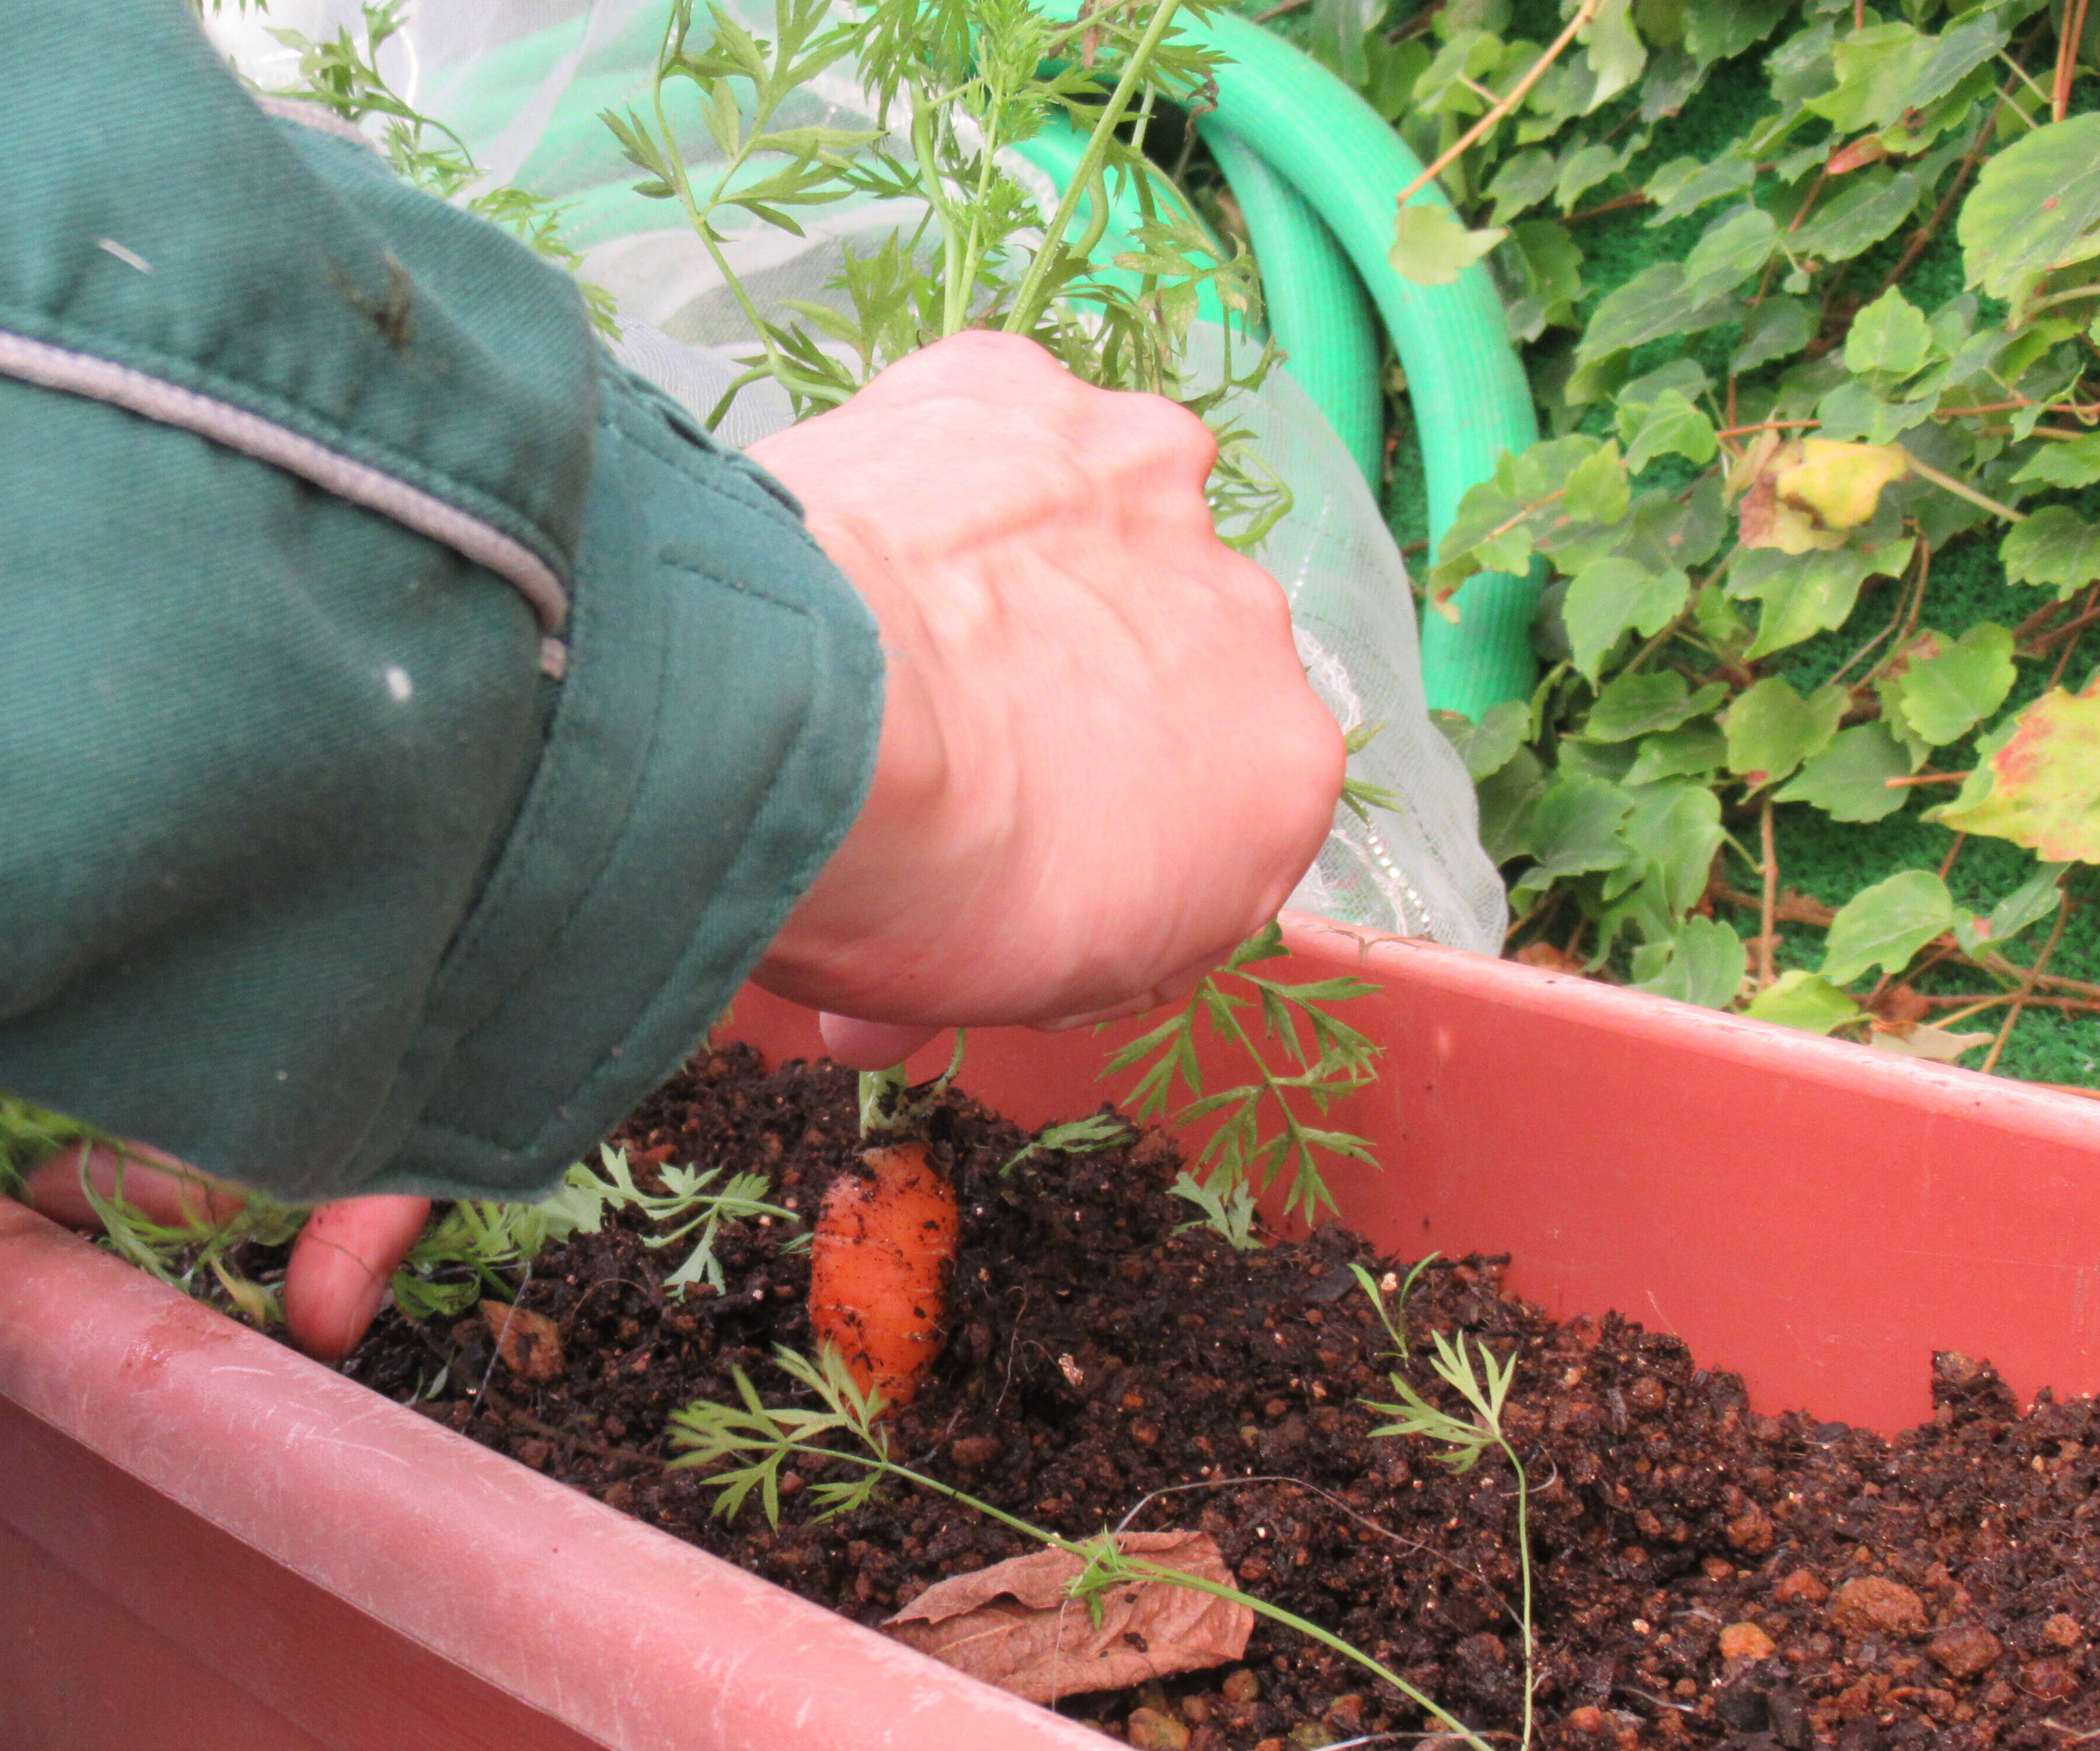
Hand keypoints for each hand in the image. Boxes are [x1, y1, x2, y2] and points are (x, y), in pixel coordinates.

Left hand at [744, 331, 1346, 1067]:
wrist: (817, 744)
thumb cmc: (927, 896)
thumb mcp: (998, 992)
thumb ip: (1011, 964)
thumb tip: (884, 1010)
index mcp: (1282, 781)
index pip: (1214, 806)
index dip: (1104, 831)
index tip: (1011, 852)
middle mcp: (1251, 616)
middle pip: (1163, 659)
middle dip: (1066, 696)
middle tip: (936, 752)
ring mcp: (1142, 484)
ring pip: (1089, 529)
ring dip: (1015, 571)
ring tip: (889, 637)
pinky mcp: (1021, 391)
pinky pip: (987, 425)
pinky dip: (931, 469)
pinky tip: (859, 532)